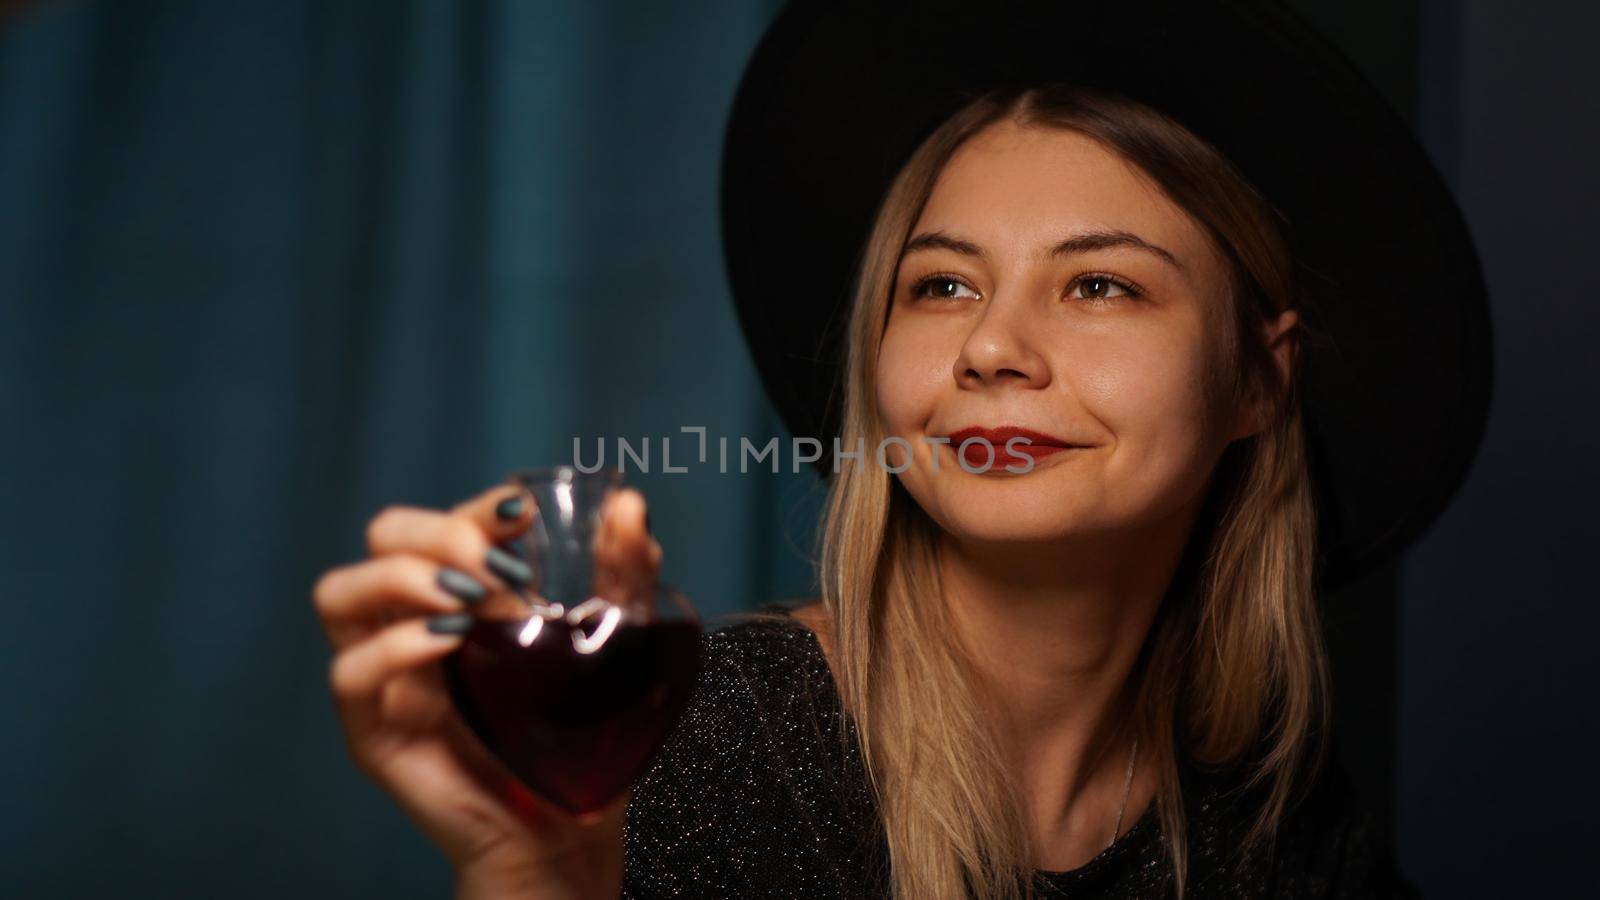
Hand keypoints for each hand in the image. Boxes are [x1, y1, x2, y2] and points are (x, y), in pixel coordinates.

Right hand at [312, 482, 660, 897]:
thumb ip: (624, 575)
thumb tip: (631, 507)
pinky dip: (395, 647)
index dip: (474, 506)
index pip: (441, 522)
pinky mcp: (374, 731)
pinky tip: (449, 648)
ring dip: (404, 578)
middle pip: (382, 538)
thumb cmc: (581, 738)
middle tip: (497, 570)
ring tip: (469, 602)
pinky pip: (349, 672)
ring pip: (339, 593)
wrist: (569, 830)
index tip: (523, 513)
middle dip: (439, 531)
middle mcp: (413, 624)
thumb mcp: (617, 645)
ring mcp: (386, 677)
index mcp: (461, 596)